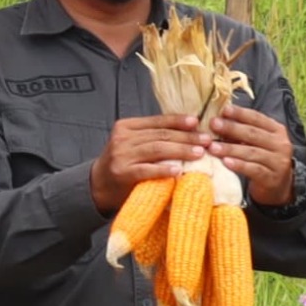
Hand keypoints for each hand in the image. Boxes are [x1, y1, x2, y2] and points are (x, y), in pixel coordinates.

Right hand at [90, 115, 211, 213]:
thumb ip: (153, 136)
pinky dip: (163, 169)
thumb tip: (190, 129)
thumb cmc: (123, 163)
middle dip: (186, 137)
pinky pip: (147, 170)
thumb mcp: (132, 143)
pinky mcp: (123, 174)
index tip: (197, 122)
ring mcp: (121, 156)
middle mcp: (122, 139)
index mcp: (126, 126)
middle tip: (207, 140)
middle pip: (160, 135)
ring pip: (156, 149)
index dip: (178, 121)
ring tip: (199, 153)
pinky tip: (178, 170)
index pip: (157, 121)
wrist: (98, 185)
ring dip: (181, 150)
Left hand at [205, 103, 299, 209]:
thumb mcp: (257, 142)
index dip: (240, 113)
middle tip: (214, 124)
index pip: (258, 118)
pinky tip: (226, 162)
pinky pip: (254, 170)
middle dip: (232, 128)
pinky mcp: (272, 178)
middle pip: (253, 134)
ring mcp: (278, 162)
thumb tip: (218, 119)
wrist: (278, 186)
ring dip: (230, 149)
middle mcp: (281, 144)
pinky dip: (239, 165)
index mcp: (277, 130)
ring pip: (252, 152)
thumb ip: (243, 131)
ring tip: (213, 146)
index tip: (224, 110)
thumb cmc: (262, 159)